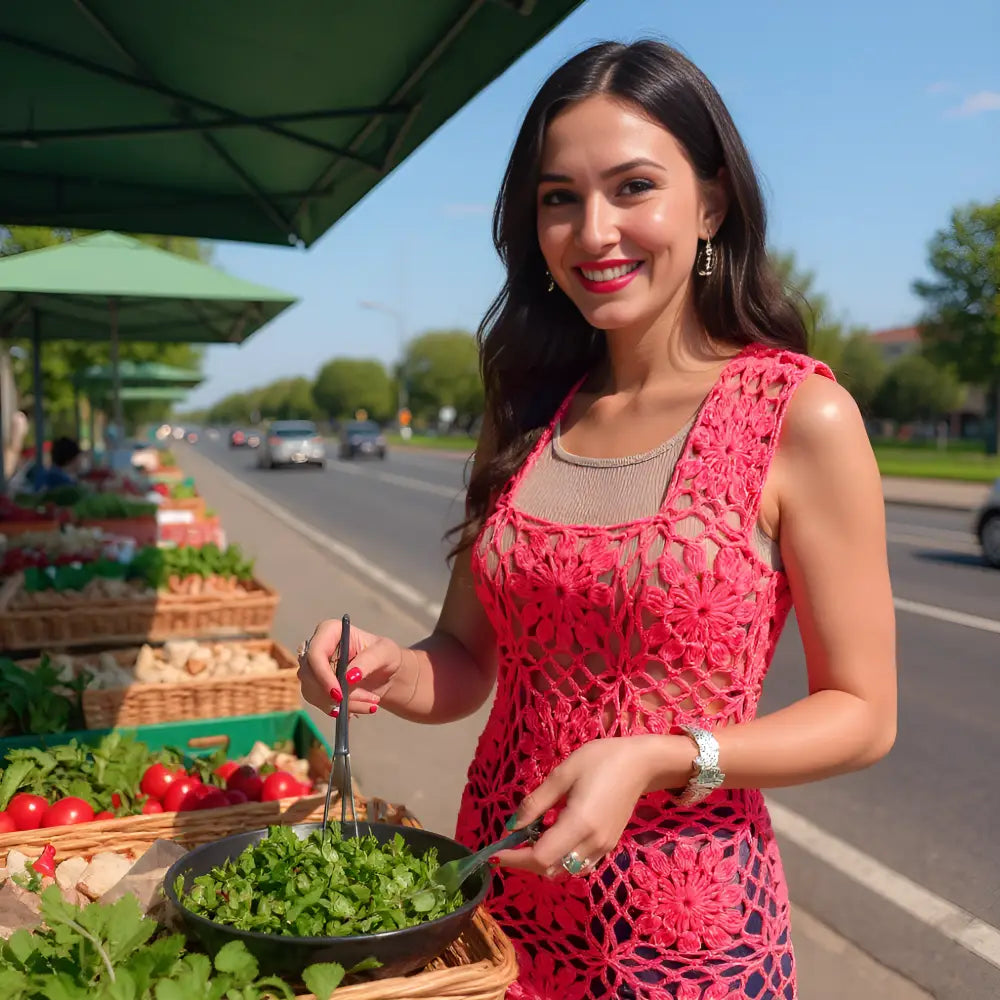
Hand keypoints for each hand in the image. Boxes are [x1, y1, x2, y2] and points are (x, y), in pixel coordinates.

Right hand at [297, 618, 410, 717]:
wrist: (385, 674)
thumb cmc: (385, 655)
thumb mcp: (385, 653)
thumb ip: (368, 661)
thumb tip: (347, 677)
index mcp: (330, 631)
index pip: (315, 653)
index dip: (323, 675)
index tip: (339, 694)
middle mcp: (317, 648)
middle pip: (310, 676)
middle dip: (337, 694)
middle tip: (367, 700)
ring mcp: (314, 669)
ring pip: (314, 693)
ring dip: (344, 704)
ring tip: (371, 702)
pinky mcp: (316, 687)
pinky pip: (321, 703)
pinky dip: (342, 710)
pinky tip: (362, 706)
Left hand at [493, 735, 690, 877]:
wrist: (640, 763)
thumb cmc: (600, 760)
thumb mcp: (562, 774)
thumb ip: (536, 802)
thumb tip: (512, 826)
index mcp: (579, 824)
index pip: (541, 857)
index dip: (515, 858)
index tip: (496, 852)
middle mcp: (592, 843)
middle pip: (551, 870)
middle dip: (526, 863)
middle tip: (510, 844)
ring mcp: (603, 847)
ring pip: (565, 871)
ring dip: (543, 862)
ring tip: (530, 838)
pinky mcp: (609, 845)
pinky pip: (578, 864)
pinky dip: (560, 859)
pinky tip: (553, 837)